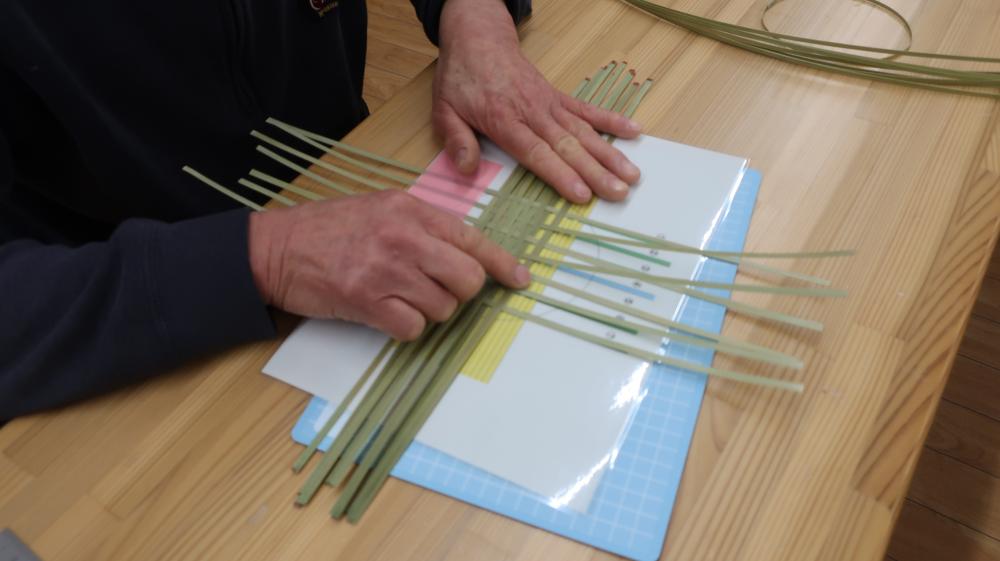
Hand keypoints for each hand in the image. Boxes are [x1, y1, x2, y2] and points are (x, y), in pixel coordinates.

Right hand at [247, 191, 529, 339]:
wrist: (275, 248)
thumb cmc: (329, 229)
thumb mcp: (380, 208)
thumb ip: (423, 225)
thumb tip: (467, 253)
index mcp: (411, 209)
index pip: (472, 239)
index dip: (502, 265)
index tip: (520, 280)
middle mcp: (405, 236)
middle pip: (467, 279)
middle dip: (459, 292)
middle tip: (435, 290)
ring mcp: (387, 270)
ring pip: (443, 308)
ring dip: (428, 311)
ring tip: (399, 297)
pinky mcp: (368, 301)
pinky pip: (414, 328)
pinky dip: (405, 328)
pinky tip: (385, 313)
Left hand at [434, 0, 642, 203]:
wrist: (478, 39)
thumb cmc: (461, 78)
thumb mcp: (444, 108)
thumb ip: (456, 139)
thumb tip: (465, 169)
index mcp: (504, 120)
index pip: (536, 152)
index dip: (560, 174)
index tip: (581, 194)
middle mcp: (533, 113)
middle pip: (568, 147)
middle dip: (596, 172)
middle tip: (619, 192)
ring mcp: (550, 104)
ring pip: (584, 132)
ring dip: (610, 154)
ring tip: (633, 175)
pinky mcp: (558, 97)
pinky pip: (588, 110)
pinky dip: (612, 120)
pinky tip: (634, 132)